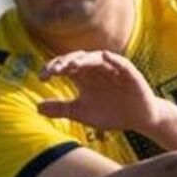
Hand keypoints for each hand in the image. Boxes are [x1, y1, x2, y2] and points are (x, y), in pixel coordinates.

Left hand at [38, 50, 159, 132]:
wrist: (139, 120)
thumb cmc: (111, 114)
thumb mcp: (82, 113)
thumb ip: (61, 109)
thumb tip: (37, 107)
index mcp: (84, 77)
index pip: (64, 67)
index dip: (52, 68)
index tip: (43, 77)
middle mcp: (96, 70)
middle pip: (77, 59)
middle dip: (65, 62)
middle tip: (54, 70)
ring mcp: (113, 70)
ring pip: (96, 59)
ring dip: (84, 60)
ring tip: (73, 64)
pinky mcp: (130, 74)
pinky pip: (121, 63)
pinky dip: (114, 59)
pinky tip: (105, 57)